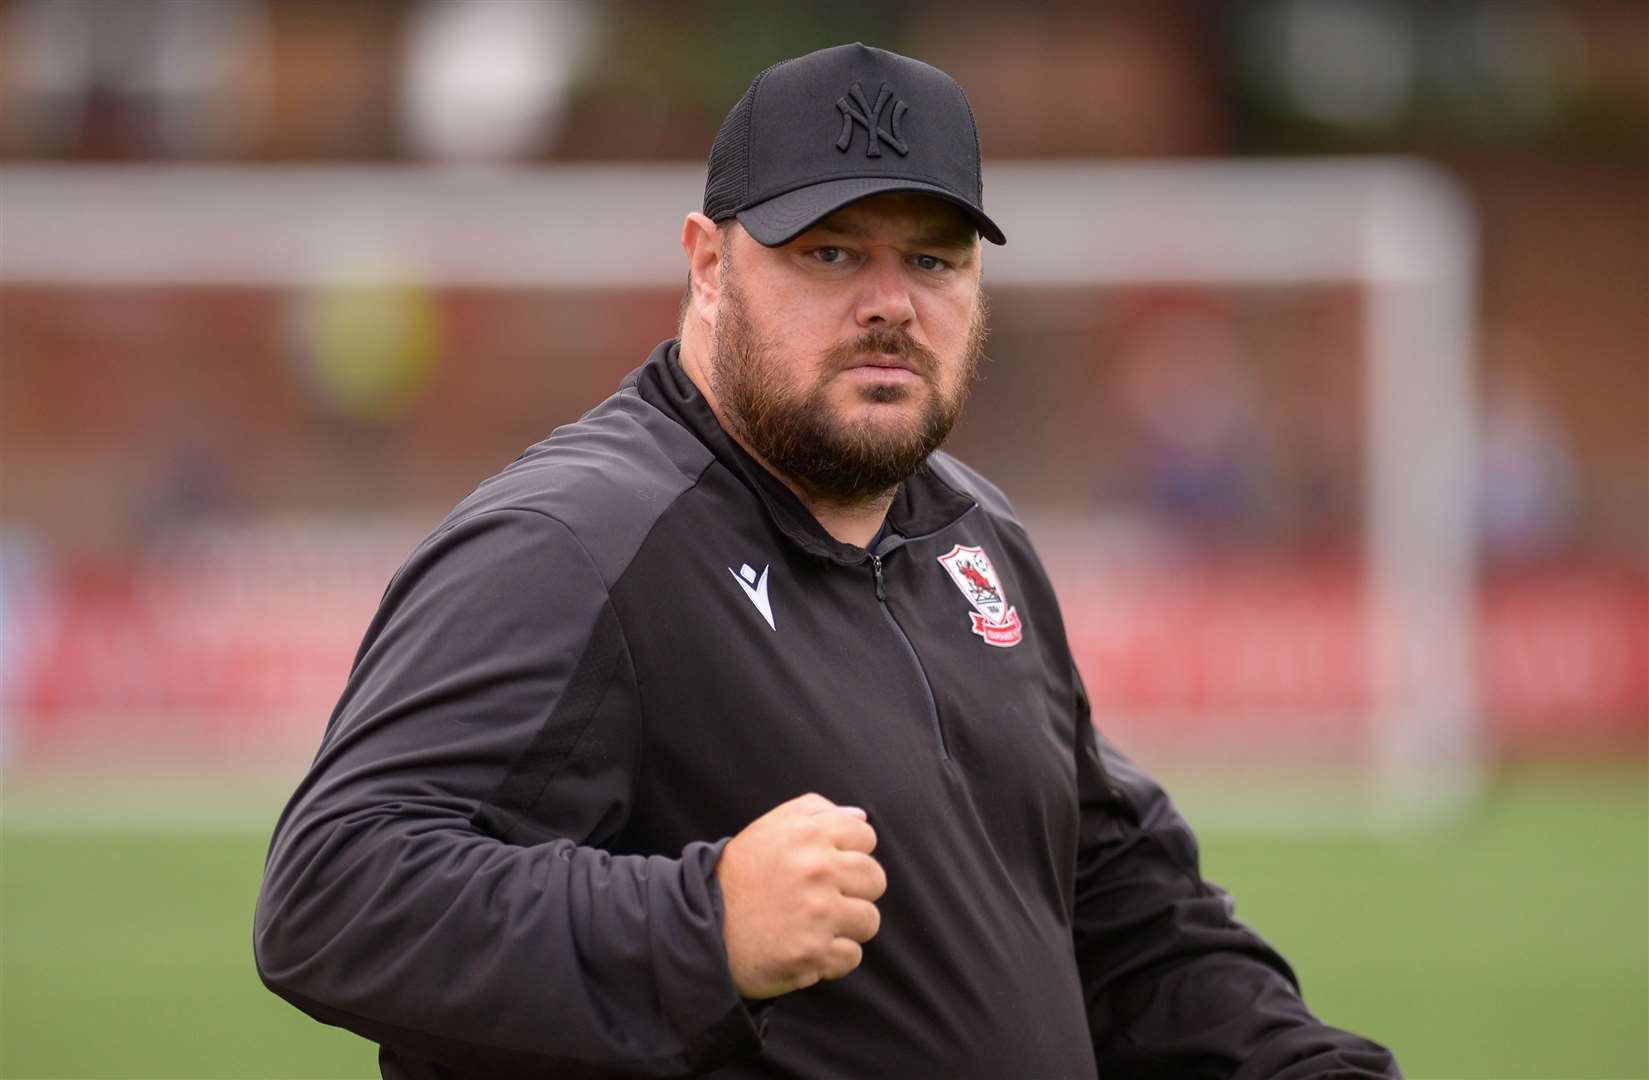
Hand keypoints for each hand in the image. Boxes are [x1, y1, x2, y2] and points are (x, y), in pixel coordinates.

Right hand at [716, 792, 886, 998]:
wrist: (703, 928)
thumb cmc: (739, 876)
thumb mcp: (769, 828)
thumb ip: (815, 811)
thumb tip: (860, 815)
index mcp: (809, 834)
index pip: (866, 837)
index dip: (850, 852)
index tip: (829, 866)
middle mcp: (817, 870)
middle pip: (875, 878)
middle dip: (855, 890)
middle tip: (824, 898)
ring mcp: (818, 913)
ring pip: (869, 919)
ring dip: (847, 926)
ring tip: (817, 925)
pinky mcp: (814, 952)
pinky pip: (852, 955)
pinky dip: (833, 957)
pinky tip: (808, 948)